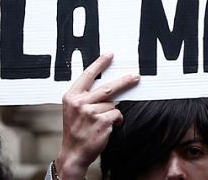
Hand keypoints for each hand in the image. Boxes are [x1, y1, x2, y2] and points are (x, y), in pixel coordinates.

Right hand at [57, 53, 138, 178]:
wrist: (73, 153)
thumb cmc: (76, 130)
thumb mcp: (74, 110)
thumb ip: (86, 97)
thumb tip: (109, 85)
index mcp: (71, 97)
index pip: (87, 75)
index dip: (99, 63)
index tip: (110, 54)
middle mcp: (79, 103)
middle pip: (108, 87)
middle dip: (125, 81)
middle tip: (136, 76)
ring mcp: (90, 112)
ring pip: (113, 104)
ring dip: (112, 112)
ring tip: (102, 122)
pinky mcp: (101, 121)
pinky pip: (117, 114)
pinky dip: (117, 120)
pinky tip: (107, 127)